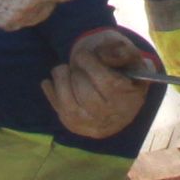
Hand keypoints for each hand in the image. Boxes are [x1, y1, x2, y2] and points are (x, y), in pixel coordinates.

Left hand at [43, 26, 157, 138]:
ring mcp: (92, 126)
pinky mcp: (76, 127)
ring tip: (61, 69)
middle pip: (87, 96)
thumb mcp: (130, 58)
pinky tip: (50, 81)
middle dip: (77, 74)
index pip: (107, 83)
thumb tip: (103, 56)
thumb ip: (122, 52)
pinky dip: (51, 94)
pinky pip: (59, 112)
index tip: (83, 55)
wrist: (115, 94)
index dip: (90, 66)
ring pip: (70, 107)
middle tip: (76, 62)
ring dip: (61, 83)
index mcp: (129, 99)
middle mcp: (112, 117)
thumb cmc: (121, 71)